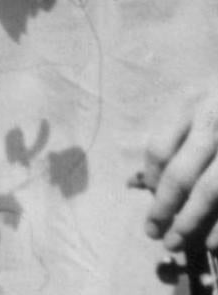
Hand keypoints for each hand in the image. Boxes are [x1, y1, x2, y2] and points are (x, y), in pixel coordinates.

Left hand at [141, 87, 217, 254]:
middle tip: (152, 233)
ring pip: (211, 190)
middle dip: (164, 208)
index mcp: (190, 103)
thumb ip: (172, 138)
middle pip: (182, 173)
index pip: (160, 149)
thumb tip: (136, 183)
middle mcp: (214, 121)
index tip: (148, 198)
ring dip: (192, 221)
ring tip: (177, 243)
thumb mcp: (196, 103)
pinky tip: (213, 243)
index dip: (151, 178)